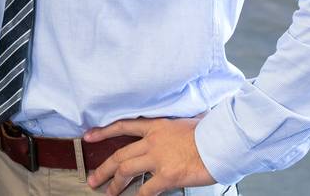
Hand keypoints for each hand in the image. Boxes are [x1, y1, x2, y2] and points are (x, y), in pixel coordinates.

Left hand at [84, 117, 215, 195]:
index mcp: (156, 126)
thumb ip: (174, 126)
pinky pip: (147, 189)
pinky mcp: (167, 175)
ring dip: (114, 183)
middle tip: (93, 178)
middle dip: (103, 168)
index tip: (89, 136)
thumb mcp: (186, 121)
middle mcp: (152, 141)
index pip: (122, 126)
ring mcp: (158, 158)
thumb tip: (178, 125)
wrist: (221, 142)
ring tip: (108, 192)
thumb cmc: (209, 132)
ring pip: (126, 171)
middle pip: (119, 155)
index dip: (103, 132)